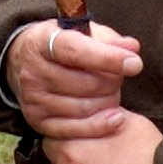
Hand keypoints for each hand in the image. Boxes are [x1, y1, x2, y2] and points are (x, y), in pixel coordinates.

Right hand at [7, 19, 142, 137]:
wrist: (27, 64)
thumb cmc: (63, 46)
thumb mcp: (82, 33)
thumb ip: (109, 40)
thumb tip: (132, 49)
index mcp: (41, 42)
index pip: (75, 51)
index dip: (108, 58)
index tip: (135, 63)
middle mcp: (32, 71)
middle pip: (86, 83)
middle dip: (113, 81)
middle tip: (118, 77)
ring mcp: (33, 99)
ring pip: (85, 107)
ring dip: (109, 101)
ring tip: (111, 92)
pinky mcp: (38, 121)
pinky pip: (77, 130)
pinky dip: (101, 125)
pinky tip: (115, 117)